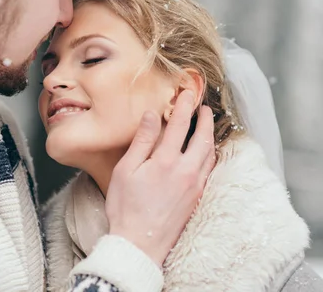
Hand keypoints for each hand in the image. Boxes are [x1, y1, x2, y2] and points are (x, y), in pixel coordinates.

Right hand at [105, 90, 215, 265]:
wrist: (140, 243)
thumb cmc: (126, 207)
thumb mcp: (126, 170)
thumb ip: (142, 141)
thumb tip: (151, 115)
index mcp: (166, 161)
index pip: (179, 126)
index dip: (184, 106)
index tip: (187, 93)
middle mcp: (186, 171)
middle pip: (203, 138)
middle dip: (204, 120)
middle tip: (202, 106)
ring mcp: (194, 186)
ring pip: (210, 155)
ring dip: (210, 136)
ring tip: (207, 126)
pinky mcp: (196, 198)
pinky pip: (209, 170)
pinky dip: (210, 155)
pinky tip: (204, 154)